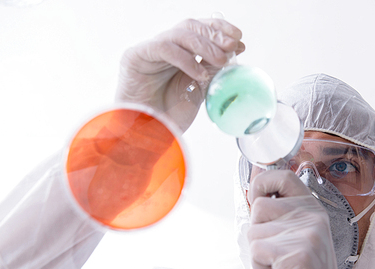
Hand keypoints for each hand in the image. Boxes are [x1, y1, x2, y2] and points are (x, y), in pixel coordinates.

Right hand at [115, 18, 244, 131]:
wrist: (147, 135)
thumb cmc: (170, 115)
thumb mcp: (199, 90)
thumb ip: (212, 69)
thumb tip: (233, 51)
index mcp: (180, 53)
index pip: (200, 30)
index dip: (220, 29)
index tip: (239, 39)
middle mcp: (164, 47)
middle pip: (191, 27)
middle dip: (215, 34)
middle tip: (232, 45)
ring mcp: (149, 50)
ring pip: (180, 34)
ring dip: (205, 45)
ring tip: (221, 60)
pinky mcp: (135, 56)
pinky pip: (163, 48)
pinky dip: (185, 59)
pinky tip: (199, 74)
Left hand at [247, 170, 354, 268]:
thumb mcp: (298, 235)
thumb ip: (282, 214)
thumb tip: (252, 194)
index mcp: (311, 208)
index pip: (283, 176)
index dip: (262, 182)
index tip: (257, 198)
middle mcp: (312, 216)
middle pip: (258, 207)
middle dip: (258, 232)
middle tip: (278, 251)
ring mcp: (307, 234)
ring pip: (253, 231)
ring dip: (258, 254)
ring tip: (281, 265)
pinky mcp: (298, 255)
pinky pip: (256, 252)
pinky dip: (261, 268)